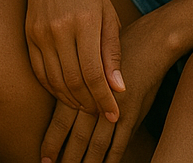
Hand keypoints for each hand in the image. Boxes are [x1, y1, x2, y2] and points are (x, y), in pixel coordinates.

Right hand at [17, 0, 123, 121]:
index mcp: (84, 22)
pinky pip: (40, 72)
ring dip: (72, 100)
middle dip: (90, 103)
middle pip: (74, 81)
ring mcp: (40, 33)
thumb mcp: (108, 15)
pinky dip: (53, 89)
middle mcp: (59, 29)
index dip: (105, 98)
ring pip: (55, 80)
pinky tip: (67, 95)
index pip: (94, 73)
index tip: (115, 114)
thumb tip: (119, 88)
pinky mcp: (29, 36)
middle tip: (103, 114)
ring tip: (88, 108)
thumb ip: (112, 52)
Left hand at [38, 16, 174, 162]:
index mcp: (80, 85)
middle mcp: (95, 98)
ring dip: (87, 160)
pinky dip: (112, 157)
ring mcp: (115, 108)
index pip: (62, 119)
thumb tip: (62, 102)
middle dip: (66, 156)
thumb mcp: (88, 60)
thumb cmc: (112, 49)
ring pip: (97, 143)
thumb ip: (75, 82)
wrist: (147, 41)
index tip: (44, 157)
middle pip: (77, 135)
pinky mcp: (133, 113)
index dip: (52, 140)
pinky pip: (120, 142)